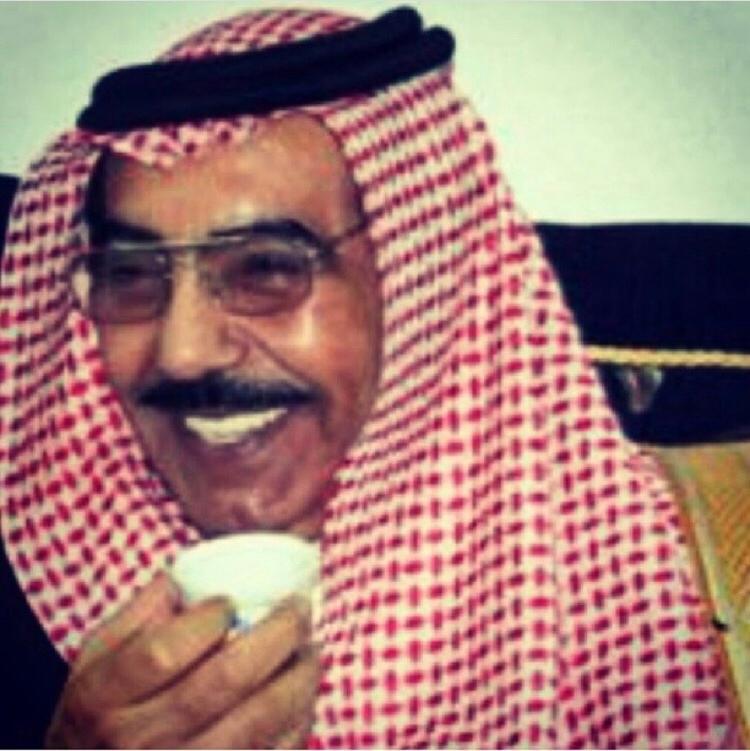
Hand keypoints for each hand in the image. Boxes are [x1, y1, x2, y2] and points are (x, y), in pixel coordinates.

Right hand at [46, 573, 318, 748]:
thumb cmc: (103, 710)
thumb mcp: (98, 657)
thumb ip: (140, 611)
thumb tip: (187, 574)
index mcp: (102, 698)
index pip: (163, 653)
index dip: (206, 621)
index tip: (229, 601)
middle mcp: (137, 742)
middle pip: (223, 683)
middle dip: (275, 636)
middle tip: (298, 609)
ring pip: (256, 724)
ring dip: (297, 678)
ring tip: (311, 649)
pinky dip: (297, 721)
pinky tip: (303, 695)